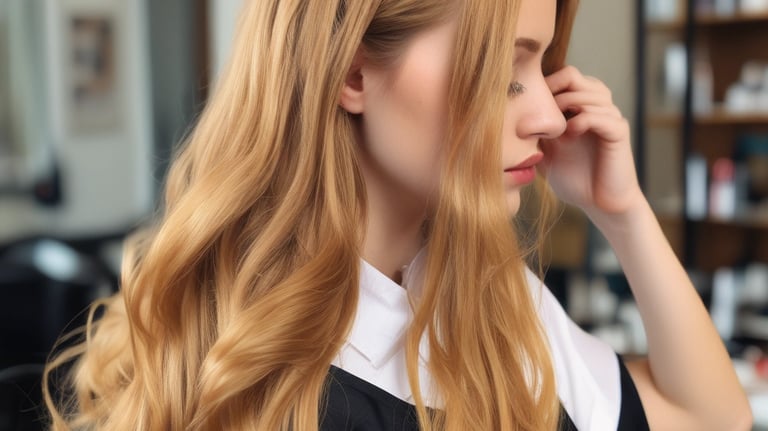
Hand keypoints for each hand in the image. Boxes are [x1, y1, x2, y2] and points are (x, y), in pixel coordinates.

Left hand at [540, 66, 643, 217]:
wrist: (599, 204)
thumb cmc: (573, 178)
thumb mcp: (545, 152)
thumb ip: (533, 133)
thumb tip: (505, 118)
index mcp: (580, 106)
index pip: (563, 76)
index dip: (543, 84)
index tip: (526, 104)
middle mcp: (597, 106)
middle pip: (574, 76)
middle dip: (552, 91)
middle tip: (539, 114)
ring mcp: (610, 117)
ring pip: (590, 92)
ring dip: (567, 105)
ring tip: (555, 127)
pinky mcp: (619, 132)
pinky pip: (603, 115)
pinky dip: (584, 120)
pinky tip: (571, 133)